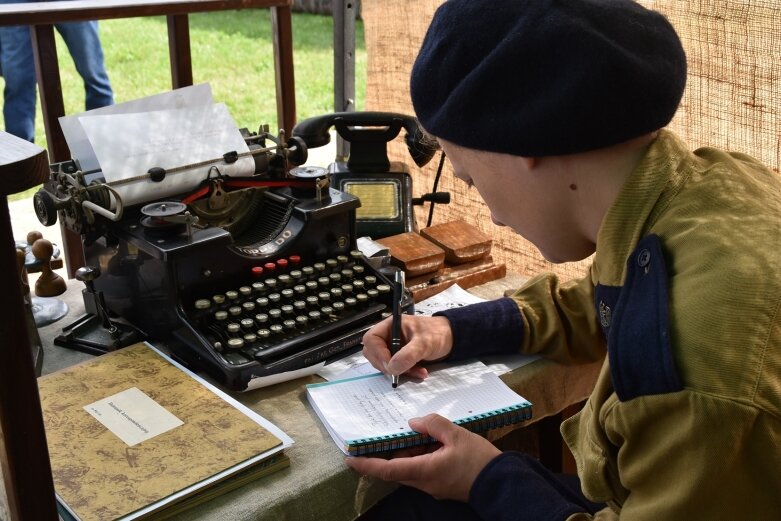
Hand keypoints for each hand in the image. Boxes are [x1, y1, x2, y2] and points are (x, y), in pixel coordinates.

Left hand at [345, 414, 500, 501]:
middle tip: (375, 439)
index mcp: (424, 471)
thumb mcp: (457, 435)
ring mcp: (433, 486)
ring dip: (405, 454)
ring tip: (408, 434)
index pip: (388, 470)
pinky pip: (422, 470)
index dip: (367, 465)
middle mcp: (425, 483)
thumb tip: (414, 422)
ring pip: (409, 470)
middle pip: (396, 470)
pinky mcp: (441, 485)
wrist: (502, 483)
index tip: (351, 459)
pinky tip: (425, 442)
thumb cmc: (480, 461)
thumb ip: (433, 425)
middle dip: (385, 455)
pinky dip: (418, 457)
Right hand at [362, 315, 452, 379]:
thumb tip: (392, 368)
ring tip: (417, 371)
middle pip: (373, 353)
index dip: (377, 353)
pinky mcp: (399, 358)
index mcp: (391, 325)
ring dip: (398, 371)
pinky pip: (395, 369)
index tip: (390, 364)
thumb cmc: (437, 333)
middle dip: (386, 365)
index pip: (371, 339)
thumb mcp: (424, 343)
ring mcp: (393, 347)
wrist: (452, 339)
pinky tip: (420, 372)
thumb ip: (408, 354)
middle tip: (399, 372)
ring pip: (384, 363)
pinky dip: (405, 373)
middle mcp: (388, 336)